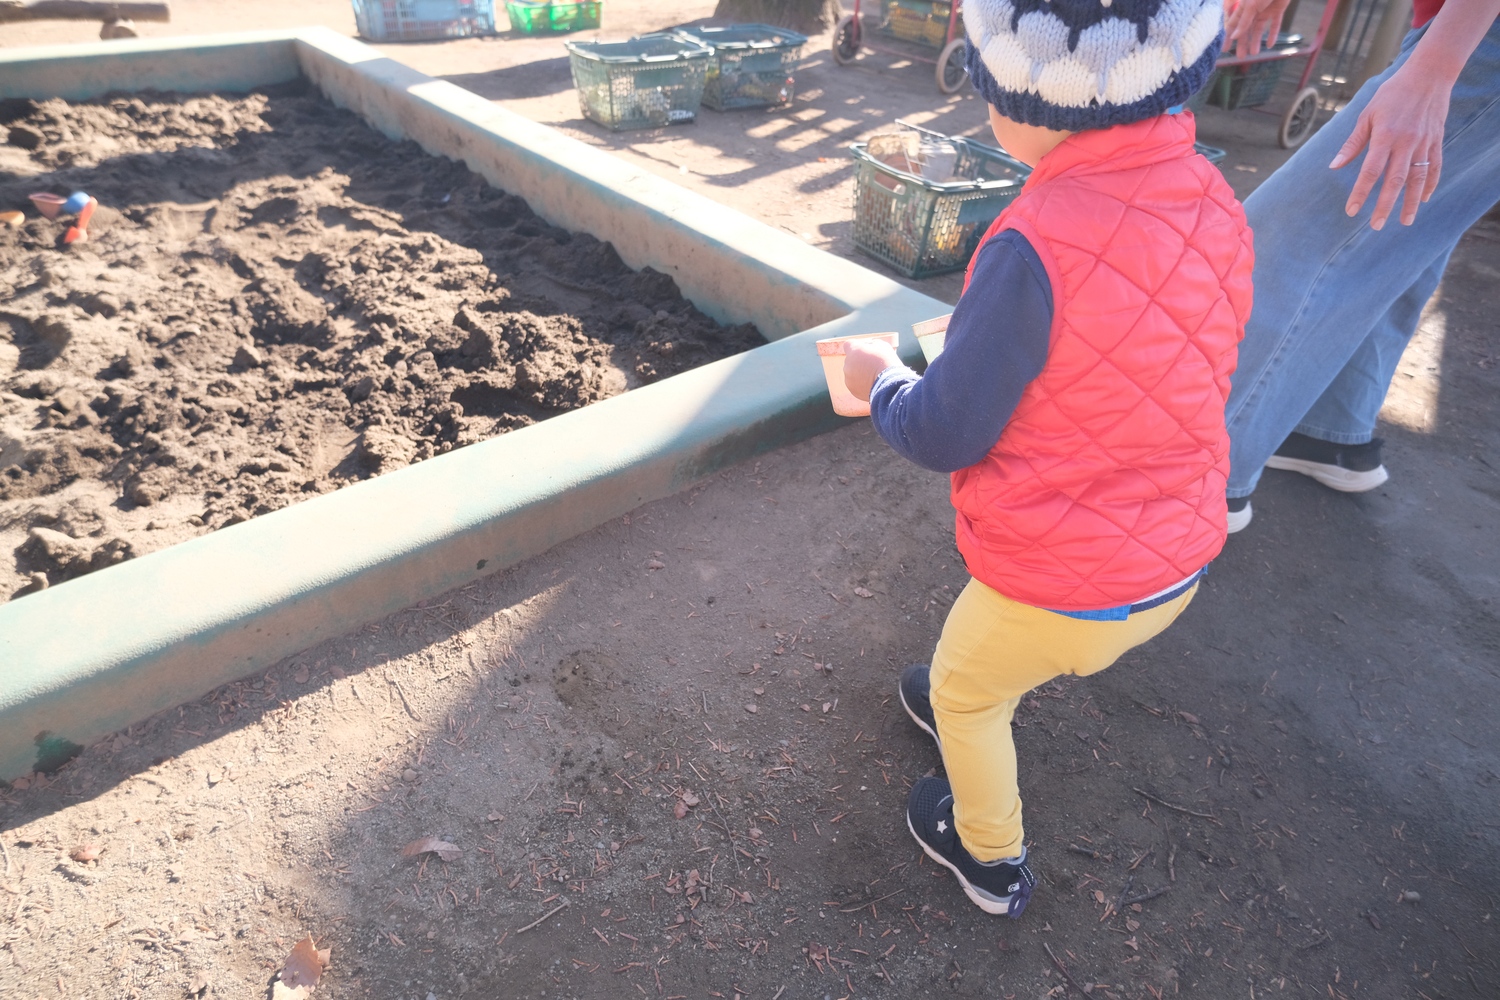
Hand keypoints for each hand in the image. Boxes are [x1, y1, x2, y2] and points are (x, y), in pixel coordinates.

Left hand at [842, 339, 901, 401]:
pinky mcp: (852, 389)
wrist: (889, 384)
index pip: (848, 344)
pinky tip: (872, 384)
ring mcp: (848, 378)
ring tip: (873, 376)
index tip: (865, 351)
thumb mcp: (882, 346)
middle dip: (859, 361)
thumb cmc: (887, 362)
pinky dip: (861, 384)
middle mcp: (847, 364)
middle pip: (851, 360)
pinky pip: (855, 384)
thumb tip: (868, 346)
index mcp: (854, 351)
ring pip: (852, 373)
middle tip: (872, 365)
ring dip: (859, 373)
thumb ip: (871, 344)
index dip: (857, 347)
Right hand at [1223, 0, 1290, 56]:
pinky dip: (1273, 34)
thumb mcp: (1250, 6)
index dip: (1228, 37)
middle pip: (1245, 29)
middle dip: (1242, 43)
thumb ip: (1242, 21)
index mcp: (1242, 6)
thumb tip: (1233, 36)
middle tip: (1240, 57)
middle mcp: (1252, 9)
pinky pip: (1275, 24)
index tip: (1225, 50)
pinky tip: (1270, 45)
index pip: (1233, 24)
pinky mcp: (1277, 9)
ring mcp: (1264, 9)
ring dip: (1256, 40)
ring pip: (1259, 28)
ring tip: (1254, 53)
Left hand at [1329, 63, 1449, 229]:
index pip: (1370, 171)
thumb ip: (1353, 143)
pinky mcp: (1436, 139)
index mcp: (1385, 136)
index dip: (1361, 192)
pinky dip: (1429, 183)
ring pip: (1418, 177)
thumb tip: (1334, 166)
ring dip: (1410, 201)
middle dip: (1385, 205)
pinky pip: (1434, 166)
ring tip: (1404, 221)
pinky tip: (1423, 199)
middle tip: (1376, 226)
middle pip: (1395, 180)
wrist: (1429, 75)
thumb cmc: (1392, 94)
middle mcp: (1406, 142)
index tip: (1352, 211)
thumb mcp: (1367, 114)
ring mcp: (1424, 142)